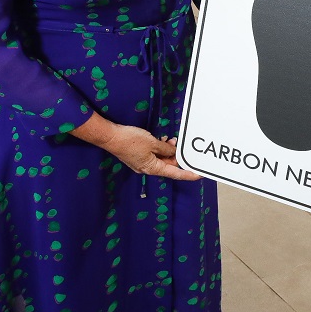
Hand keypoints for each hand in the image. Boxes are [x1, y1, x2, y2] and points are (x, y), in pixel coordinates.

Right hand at [72, 114, 201, 181]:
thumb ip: (166, 149)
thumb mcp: (152, 143)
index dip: (188, 174)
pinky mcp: (137, 157)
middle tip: (185, 148)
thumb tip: (174, 152)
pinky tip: (161, 141)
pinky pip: (153, 155)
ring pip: (160, 159)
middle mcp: (148, 168)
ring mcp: (142, 163)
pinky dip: (159, 149)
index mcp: (153, 168)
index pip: (175, 174)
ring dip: (168, 151)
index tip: (200, 174)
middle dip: (177, 157)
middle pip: (168, 166)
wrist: (110, 137)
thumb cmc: (130, 140)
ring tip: (172, 141)